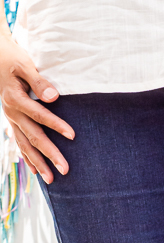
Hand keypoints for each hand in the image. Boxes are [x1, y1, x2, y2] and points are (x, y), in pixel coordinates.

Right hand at [0, 33, 72, 182]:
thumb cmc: (15, 62)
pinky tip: (37, 172)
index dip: (55, 125)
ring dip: (39, 163)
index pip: (38, 114)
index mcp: (15, 98)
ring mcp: (11, 120)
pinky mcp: (13, 123)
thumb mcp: (26, 66)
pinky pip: (20, 144)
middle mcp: (12, 113)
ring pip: (25, 145)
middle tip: (65, 169)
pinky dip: (28, 158)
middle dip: (50, 154)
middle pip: (33, 136)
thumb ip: (39, 82)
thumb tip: (54, 97)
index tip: (73, 135)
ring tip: (53, 180)